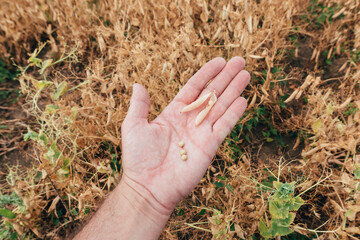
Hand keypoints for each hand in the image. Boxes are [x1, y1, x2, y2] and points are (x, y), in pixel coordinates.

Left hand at [121, 57, 249, 213]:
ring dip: (234, 90)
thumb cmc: (138, 158)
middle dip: (226, 77)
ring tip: (246, 74)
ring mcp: (201, 132)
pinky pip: (224, 126)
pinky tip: (243, 100)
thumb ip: (139, 105)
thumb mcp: (133, 126)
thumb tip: (138, 84)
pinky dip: (234, 114)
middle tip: (239, 61)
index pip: (194, 88)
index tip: (219, 61)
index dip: (207, 74)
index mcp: (173, 112)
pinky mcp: (209, 146)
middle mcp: (190, 120)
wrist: (149, 188)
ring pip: (221, 106)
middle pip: (212, 94)